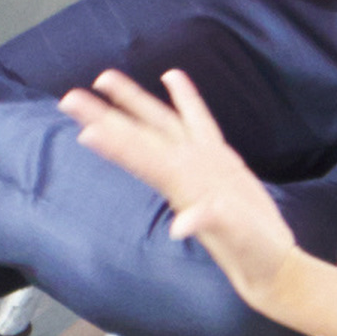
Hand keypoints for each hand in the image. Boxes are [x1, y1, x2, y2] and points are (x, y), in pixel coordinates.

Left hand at [54, 65, 299, 285]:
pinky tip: (173, 76)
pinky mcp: (220, 160)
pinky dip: (186, 98)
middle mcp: (185, 169)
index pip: (142, 160)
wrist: (268, 259)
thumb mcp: (236, 237)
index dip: (116, 146)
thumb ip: (211, 223)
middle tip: (68, 98)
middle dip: (105, 117)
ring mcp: (199, 162)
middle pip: (139, 135)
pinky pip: (198, 120)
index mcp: (184, 185)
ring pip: (160, 123)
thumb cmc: (251, 252)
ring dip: (133, 101)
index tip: (85, 131)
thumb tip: (182, 226)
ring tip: (104, 78)